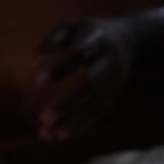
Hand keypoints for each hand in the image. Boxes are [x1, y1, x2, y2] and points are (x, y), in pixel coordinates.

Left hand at [35, 18, 135, 141]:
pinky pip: (95, 114)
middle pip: (90, 85)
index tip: (37, 81)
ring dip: (70, 120)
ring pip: (92, 104)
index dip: (60, 67)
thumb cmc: (85, 34)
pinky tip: (57, 136)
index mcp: (97, 40)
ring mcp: (112, 82)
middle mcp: (108, 63)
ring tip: (46, 133)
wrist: (126, 40)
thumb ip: (52, 41)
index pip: (79, 54)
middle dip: (68, 103)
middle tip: (44, 118)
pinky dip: (78, 126)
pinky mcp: (111, 96)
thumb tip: (37, 64)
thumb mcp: (70, 27)